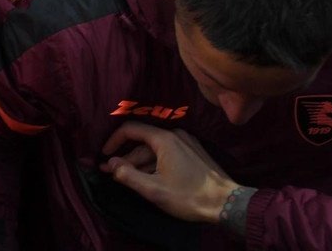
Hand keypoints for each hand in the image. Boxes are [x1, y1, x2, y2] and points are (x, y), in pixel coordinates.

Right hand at [100, 121, 239, 223]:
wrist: (227, 203)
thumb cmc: (189, 196)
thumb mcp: (154, 190)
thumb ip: (128, 175)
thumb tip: (110, 164)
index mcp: (164, 139)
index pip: (130, 129)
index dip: (113, 141)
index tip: (104, 156)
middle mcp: (175, 134)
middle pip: (143, 142)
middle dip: (126, 158)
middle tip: (112, 173)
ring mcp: (187, 142)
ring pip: (155, 149)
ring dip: (140, 163)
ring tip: (129, 179)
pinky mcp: (194, 152)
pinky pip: (167, 152)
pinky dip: (155, 163)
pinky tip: (150, 178)